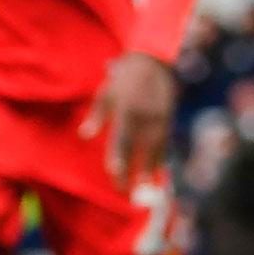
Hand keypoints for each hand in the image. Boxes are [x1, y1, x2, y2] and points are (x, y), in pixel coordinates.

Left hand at [79, 51, 177, 189]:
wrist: (155, 62)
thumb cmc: (124, 80)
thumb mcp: (107, 92)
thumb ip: (97, 115)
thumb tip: (84, 135)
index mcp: (127, 110)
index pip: (122, 138)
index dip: (119, 155)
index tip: (114, 172)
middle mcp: (145, 118)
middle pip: (140, 150)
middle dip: (133, 172)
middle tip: (123, 192)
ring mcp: (160, 120)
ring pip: (155, 150)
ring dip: (149, 171)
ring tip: (143, 191)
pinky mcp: (169, 121)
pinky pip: (165, 144)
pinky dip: (161, 160)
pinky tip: (156, 175)